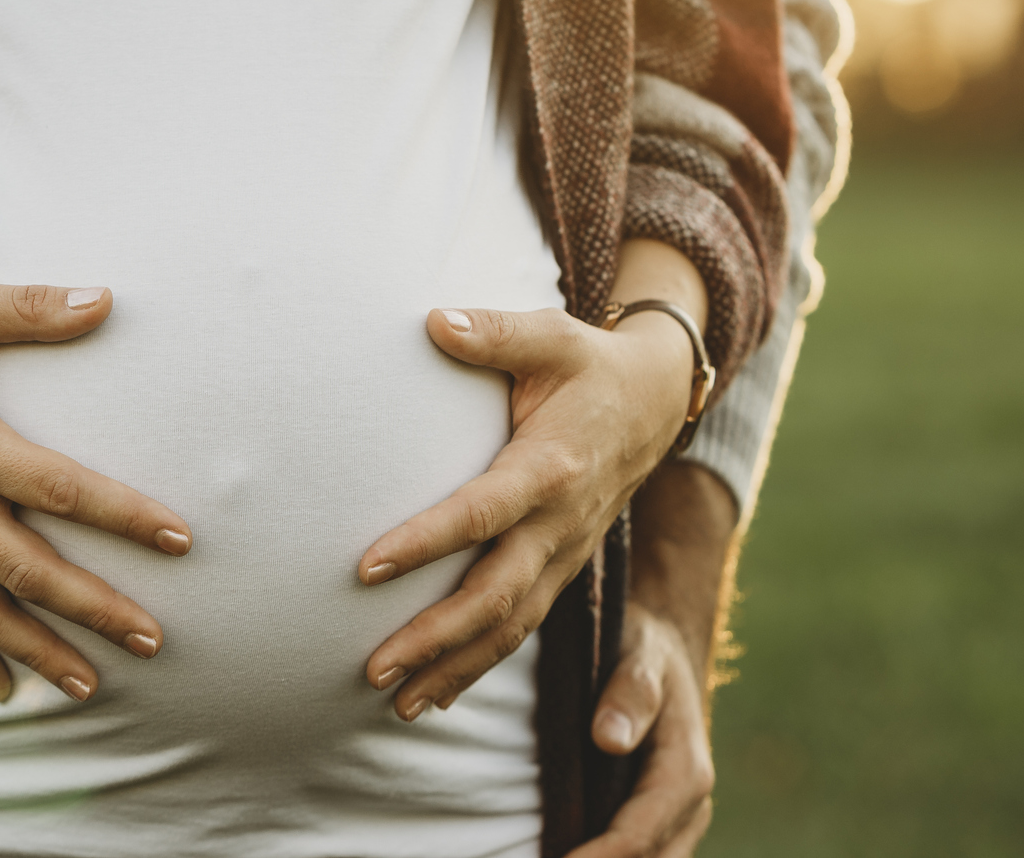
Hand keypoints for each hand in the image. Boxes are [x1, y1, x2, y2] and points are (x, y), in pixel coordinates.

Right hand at [0, 272, 193, 703]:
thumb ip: (27, 308)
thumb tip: (107, 299)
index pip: (58, 489)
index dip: (123, 516)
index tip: (180, 539)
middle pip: (26, 569)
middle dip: (92, 609)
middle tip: (153, 640)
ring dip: (37, 650)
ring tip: (92, 686)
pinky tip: (6, 690)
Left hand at [357, 241, 703, 718]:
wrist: (658, 400)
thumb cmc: (589, 363)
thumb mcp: (551, 336)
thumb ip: (493, 332)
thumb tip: (432, 321)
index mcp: (551, 466)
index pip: (481, 514)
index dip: (426, 541)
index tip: (366, 566)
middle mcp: (562, 522)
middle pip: (497, 594)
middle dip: (435, 637)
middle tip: (374, 666)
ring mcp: (567, 552)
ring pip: (512, 625)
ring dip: (455, 667)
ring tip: (397, 702)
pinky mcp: (564, 566)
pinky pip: (523, 625)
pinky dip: (482, 663)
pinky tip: (437, 694)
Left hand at [574, 602, 715, 857]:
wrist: (665, 660)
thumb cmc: (647, 655)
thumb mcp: (642, 656)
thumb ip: (630, 694)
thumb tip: (608, 738)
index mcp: (686, 773)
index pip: (638, 836)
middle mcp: (689, 808)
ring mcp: (677, 822)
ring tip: (546, 855)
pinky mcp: (660, 827)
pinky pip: (640, 855)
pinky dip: (606, 856)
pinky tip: (561, 851)